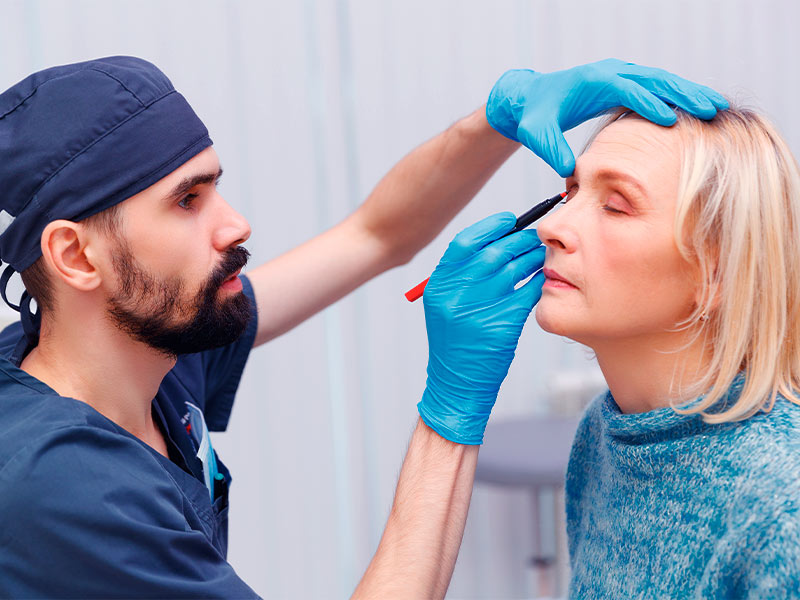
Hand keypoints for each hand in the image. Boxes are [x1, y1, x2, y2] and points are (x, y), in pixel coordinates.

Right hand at [417, 213, 545, 443]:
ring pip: (514, 270)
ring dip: (531, 258)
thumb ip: (463, 275)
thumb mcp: (445, 306)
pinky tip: (541, 279)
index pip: (465, 242)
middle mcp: (456, 295)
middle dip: (519, 240)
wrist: (456, 385)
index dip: (490, 227)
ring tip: (540, 256)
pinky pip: (526, 293)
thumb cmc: (455, 343)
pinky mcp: (501, 327)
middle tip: (534, 237)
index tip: (509, 221)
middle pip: (493, 252)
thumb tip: (498, 239)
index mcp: (440, 286)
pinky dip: (537, 282)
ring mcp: (478, 311)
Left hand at [486, 58, 728, 176]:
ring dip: (689, 93)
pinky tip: (697, 108)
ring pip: (661, 80)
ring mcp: (620, 75)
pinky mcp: (623, 84)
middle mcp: (611, 72)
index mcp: (594, 80)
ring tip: (715, 106)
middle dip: (684, 94)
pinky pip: (655, 87)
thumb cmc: (534, 115)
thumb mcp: (537, 134)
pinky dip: (677, 96)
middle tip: (712, 109)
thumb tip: (568, 170)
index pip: (628, 90)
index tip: (672, 122)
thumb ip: (551, 150)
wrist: (530, 98)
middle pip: (655, 79)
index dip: (651, 105)